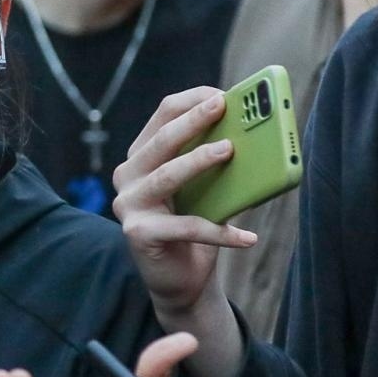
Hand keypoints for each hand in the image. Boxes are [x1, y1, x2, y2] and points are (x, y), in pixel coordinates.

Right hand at [112, 87, 256, 319]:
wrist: (181, 281)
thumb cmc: (195, 225)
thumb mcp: (204, 188)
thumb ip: (212, 162)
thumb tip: (250, 135)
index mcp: (141, 156)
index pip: (162, 115)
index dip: (192, 101)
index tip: (223, 95)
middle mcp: (127, 176)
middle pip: (161, 140)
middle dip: (194, 120)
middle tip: (223, 107)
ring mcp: (128, 205)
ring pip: (166, 176)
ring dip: (199, 160)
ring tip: (230, 151)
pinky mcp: (138, 234)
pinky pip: (185, 227)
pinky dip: (220, 233)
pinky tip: (247, 238)